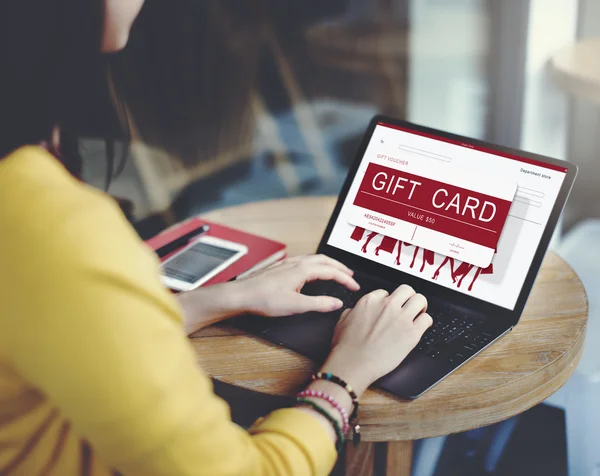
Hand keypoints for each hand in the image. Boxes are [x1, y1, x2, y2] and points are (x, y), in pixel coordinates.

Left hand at [234, 255, 359, 316]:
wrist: (241, 295)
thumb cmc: (264, 299)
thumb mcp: (295, 305)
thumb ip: (319, 303)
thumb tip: (337, 303)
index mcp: (303, 270)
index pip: (331, 271)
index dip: (346, 279)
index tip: (355, 287)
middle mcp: (296, 263)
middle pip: (325, 260)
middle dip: (340, 267)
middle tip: (351, 276)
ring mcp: (288, 263)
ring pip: (314, 258)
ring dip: (328, 264)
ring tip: (336, 271)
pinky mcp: (281, 267)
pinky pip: (304, 260)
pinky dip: (316, 264)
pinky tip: (312, 271)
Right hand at [321, 285, 431, 396]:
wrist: (353, 364)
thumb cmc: (346, 347)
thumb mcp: (342, 321)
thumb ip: (352, 311)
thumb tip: (356, 311)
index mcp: (370, 301)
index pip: (386, 292)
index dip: (389, 301)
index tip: (390, 309)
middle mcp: (387, 306)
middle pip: (407, 290)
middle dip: (408, 298)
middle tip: (408, 307)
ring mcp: (401, 318)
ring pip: (420, 299)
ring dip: (420, 307)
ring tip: (418, 314)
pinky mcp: (412, 333)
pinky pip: (427, 319)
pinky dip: (425, 322)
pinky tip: (421, 327)